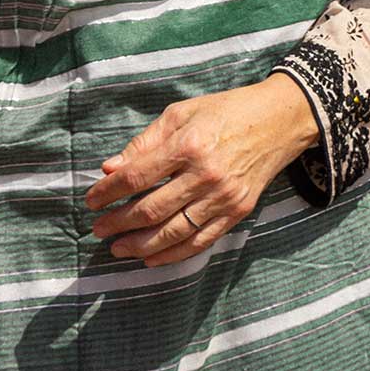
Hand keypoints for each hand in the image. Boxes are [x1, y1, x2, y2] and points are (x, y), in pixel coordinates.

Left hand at [83, 76, 318, 266]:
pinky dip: (172, 254)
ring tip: (116, 249)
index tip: (91, 201)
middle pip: (151, 209)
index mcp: (188, 145)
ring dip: (139, 245)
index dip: (108, 193)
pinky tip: (150, 258)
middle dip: (118, 223)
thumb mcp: (180, 114)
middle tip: (98, 230)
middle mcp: (205, 175)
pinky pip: (200, 242)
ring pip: (173, 232)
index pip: (136, 177)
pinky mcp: (237, 212)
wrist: (278, 121)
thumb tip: (110, 169)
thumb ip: (144, 143)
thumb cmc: (225, 112)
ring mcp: (223, 197)